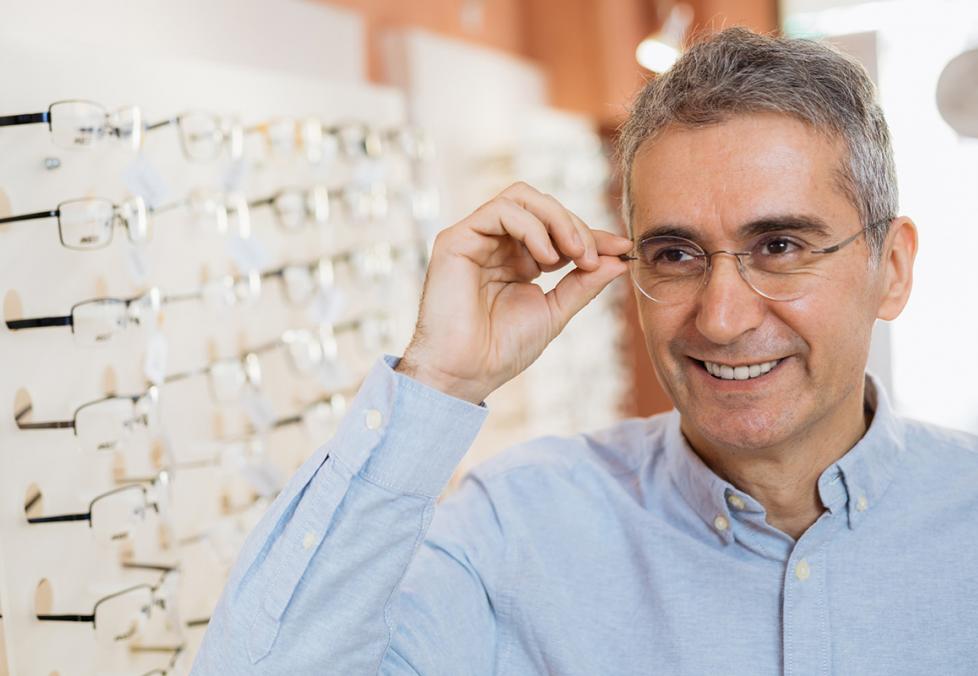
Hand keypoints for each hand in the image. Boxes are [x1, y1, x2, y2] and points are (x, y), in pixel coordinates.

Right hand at [395, 181, 632, 403]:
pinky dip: (531, 227)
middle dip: (575, 226)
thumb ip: (584, 284)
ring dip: (557, 220)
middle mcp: (496, 244)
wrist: (467, 372)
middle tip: (591, 257)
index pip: (557, 229)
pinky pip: (500, 210)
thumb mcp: (555, 311)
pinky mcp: (457, 239)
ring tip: (573, 254)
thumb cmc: (502, 349)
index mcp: (517, 260)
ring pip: (521, 197)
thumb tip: (619, 261)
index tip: (622, 248)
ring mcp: (476, 238)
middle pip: (541, 205)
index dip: (591, 234)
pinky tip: (546, 257)